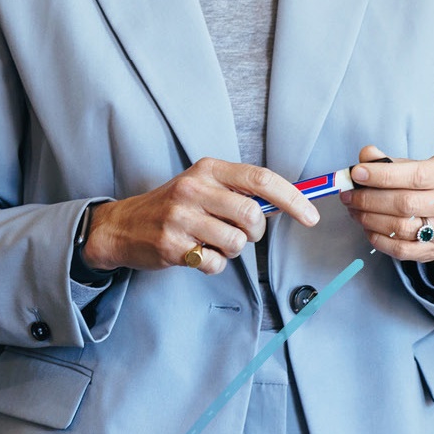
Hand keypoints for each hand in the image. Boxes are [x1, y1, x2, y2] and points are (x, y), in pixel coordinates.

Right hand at [82, 158, 320, 275]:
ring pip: (236, 243)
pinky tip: (195, 253)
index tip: (311, 217)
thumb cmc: (173, 206)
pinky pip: (213, 263)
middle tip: (241, 234)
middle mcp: (193, 188)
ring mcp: (180, 217)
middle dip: (255, 232)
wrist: (122, 225)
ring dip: (231, 251)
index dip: (292, 199)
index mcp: (207, 169)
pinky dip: (211, 264)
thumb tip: (288, 205)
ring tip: (211, 243)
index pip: (260, 179)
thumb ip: (239, 191)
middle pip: (251, 215)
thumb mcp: (203, 186)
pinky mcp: (170, 245)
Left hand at [342, 146, 433, 263]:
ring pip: (401, 227)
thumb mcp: (411, 164)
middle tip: (347, 195)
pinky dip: (377, 238)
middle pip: (406, 203)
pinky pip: (400, 248)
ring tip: (354, 209)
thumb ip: (386, 160)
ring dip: (369, 218)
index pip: (416, 175)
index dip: (383, 175)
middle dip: (369, 199)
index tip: (357, 174)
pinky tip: (367, 227)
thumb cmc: (424, 184)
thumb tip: (366, 156)